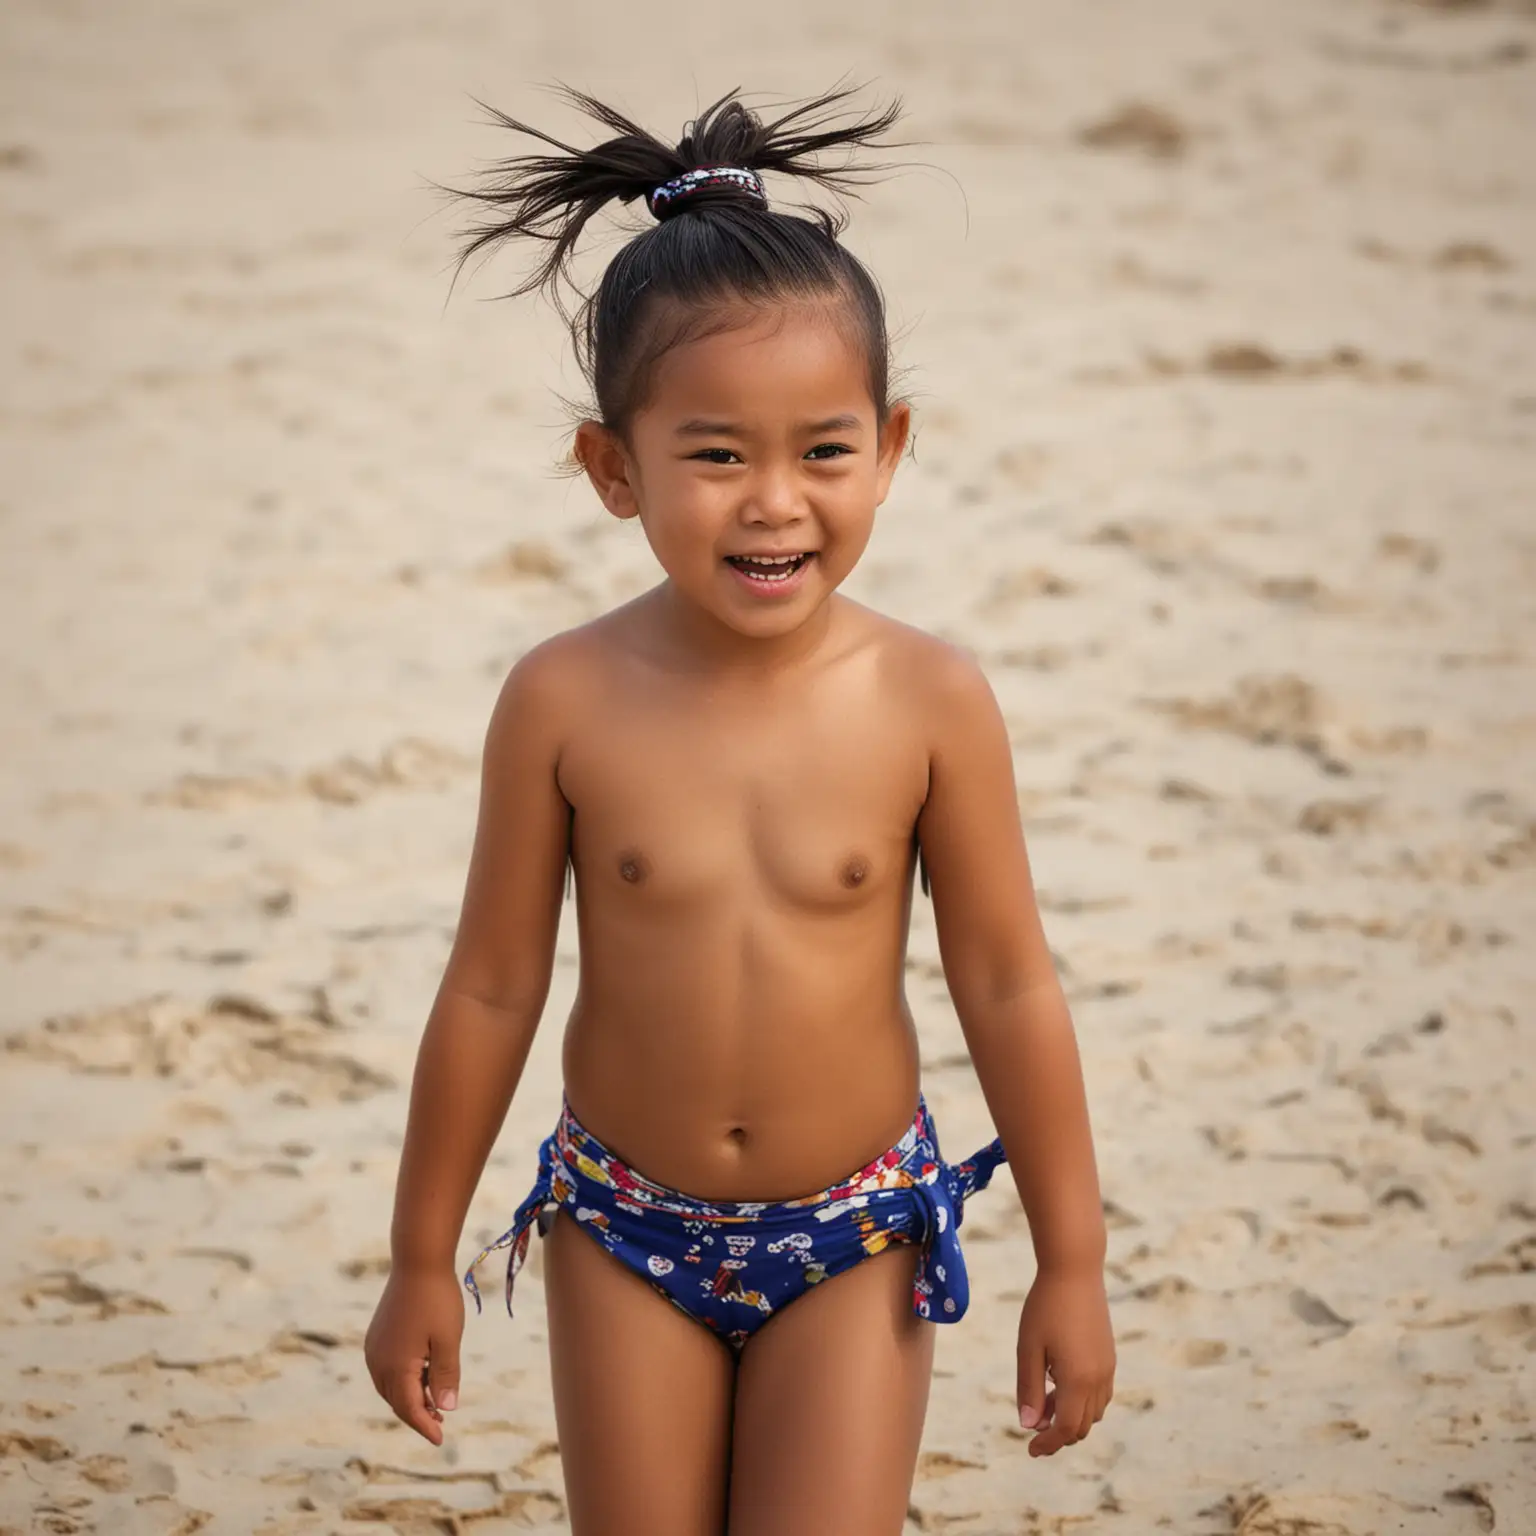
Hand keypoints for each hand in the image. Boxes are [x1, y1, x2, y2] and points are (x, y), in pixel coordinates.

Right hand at [364, 1264, 465, 1445]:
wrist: (418, 1261)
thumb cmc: (437, 1300)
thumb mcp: (448, 1340)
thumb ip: (445, 1377)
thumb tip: (446, 1409)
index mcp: (396, 1367)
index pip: (409, 1409)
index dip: (425, 1426)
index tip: (441, 1439)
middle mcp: (378, 1362)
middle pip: (397, 1401)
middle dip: (418, 1414)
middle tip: (441, 1421)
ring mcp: (374, 1349)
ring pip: (390, 1387)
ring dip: (410, 1397)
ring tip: (434, 1400)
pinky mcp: (377, 1337)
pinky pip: (387, 1370)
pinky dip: (403, 1380)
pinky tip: (422, 1374)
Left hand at [1015, 1263, 1114, 1456]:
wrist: (1075, 1270)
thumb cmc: (1045, 1306)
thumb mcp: (1029, 1348)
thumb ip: (1029, 1389)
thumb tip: (1028, 1426)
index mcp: (1078, 1380)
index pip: (1066, 1429)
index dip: (1048, 1444)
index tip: (1030, 1450)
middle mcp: (1099, 1378)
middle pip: (1083, 1425)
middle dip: (1059, 1432)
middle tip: (1033, 1425)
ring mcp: (1108, 1367)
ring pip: (1094, 1411)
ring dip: (1071, 1416)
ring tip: (1044, 1400)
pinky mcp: (1109, 1355)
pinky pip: (1100, 1393)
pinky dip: (1082, 1400)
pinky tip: (1059, 1381)